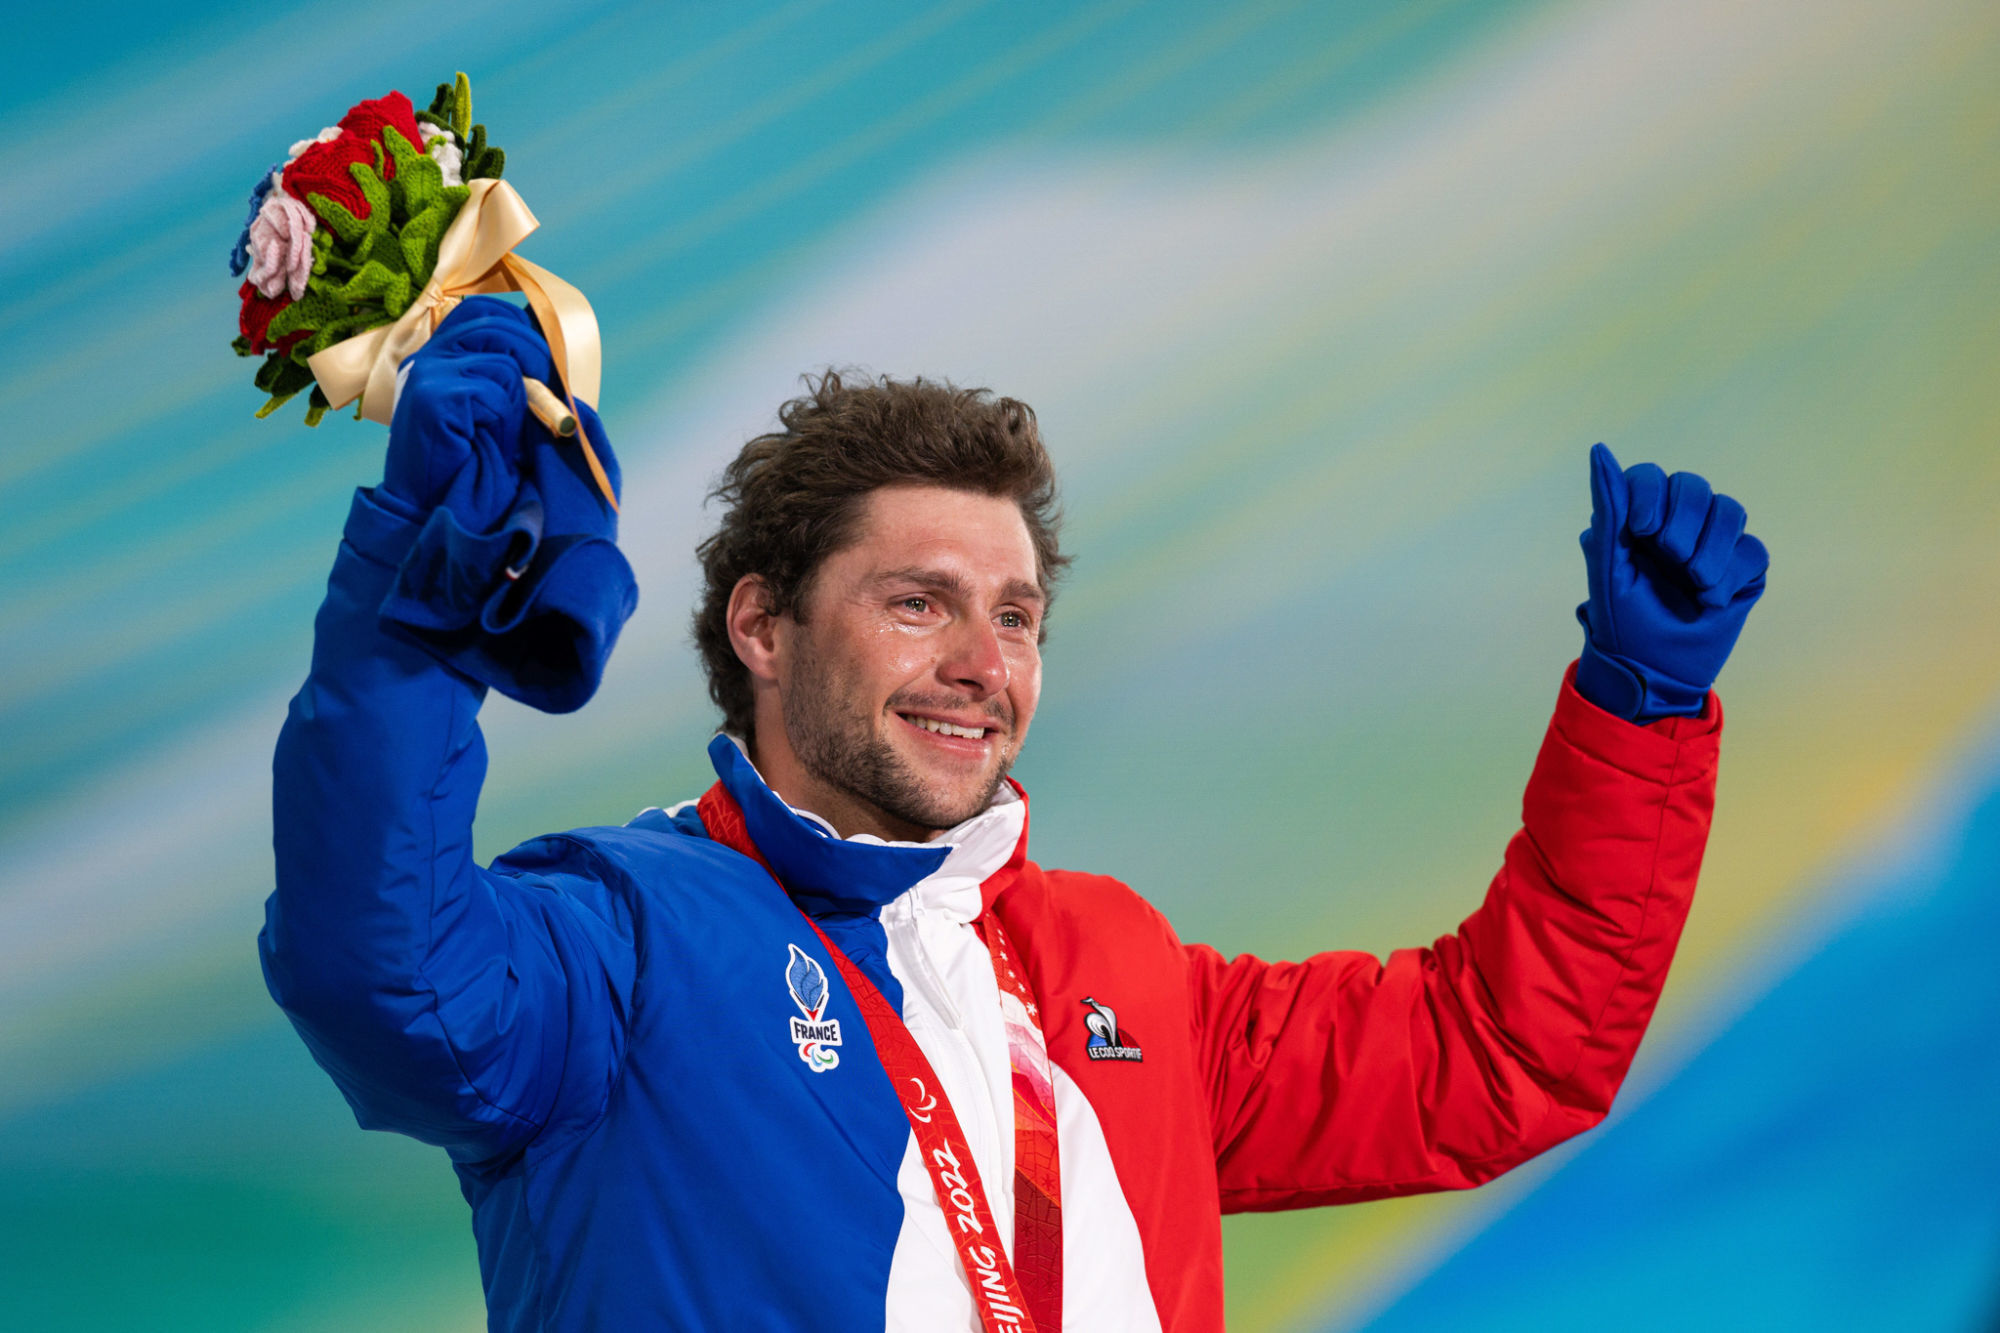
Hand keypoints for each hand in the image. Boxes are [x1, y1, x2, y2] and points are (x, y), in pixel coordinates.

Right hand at [380, 297, 555, 526]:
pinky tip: (490, 441)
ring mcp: (428, 374)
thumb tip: (554, 351)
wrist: (434, 508)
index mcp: (440, 354)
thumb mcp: (496, 410)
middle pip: (498, 325)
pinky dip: (506, 420)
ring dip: (520, 400)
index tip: (544, 362)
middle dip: (537, 358)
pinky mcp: (434, 396)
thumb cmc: (471, 463)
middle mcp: (428, 356)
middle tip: (552, 395)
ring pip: (502, 362)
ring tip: (507, 431)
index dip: (522, 328)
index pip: (484, 310)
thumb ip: (514, 376)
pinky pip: (495, 392)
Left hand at [1574, 443, 1767, 720]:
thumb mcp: (1609, 569)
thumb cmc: (1623, 624)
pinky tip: (1710, 602)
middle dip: (1683, 521)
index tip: (1640, 529)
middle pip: (1693, 486)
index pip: (1650, 478)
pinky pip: (1750, 550)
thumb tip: (1599, 451)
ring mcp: (1712, 545)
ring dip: (1711, 549)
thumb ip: (1610, 511)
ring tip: (1694, 585)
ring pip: (1729, 510)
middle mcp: (1676, 526)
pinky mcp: (1743, 570)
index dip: (1649, 494)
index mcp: (1637, 522)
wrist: (1655, 674)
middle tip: (1671, 557)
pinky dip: (1731, 575)